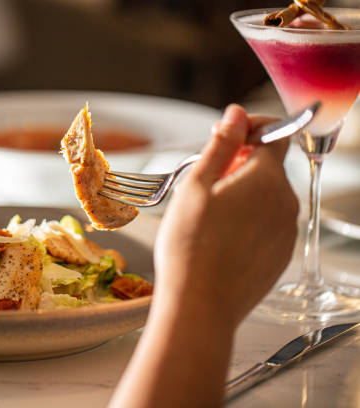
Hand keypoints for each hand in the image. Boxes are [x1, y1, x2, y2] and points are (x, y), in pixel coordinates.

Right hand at [155, 104, 298, 326]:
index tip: (224, 137)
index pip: (275, 133)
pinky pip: (268, 224)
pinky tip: (220, 237)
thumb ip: (221, 145)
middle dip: (240, 164)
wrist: (199, 305)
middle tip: (204, 181)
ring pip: (268, 196)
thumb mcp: (196, 186)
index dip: (249, 128)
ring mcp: (287, 232)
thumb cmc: (189, 245)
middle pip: (269, 167)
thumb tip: (237, 114)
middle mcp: (286, 203)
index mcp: (266, 179)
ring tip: (208, 214)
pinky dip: (249, 219)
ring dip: (243, 193)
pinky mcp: (281, 256)